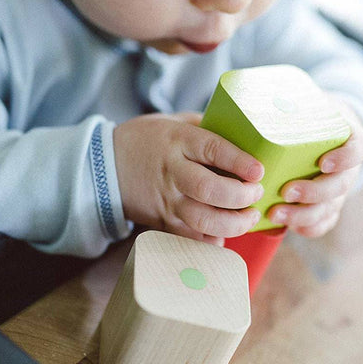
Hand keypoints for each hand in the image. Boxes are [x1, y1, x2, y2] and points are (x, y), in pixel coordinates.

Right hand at [113, 112, 264, 245]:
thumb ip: (205, 128)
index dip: (239, 162)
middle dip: (240, 196)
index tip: (258, 170)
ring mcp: (167, 200)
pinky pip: (190, 237)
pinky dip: (211, 240)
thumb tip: (244, 135)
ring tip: (249, 217)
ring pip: (201, 219)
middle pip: (209, 189)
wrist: (103, 167)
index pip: (212, 150)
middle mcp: (172, 172)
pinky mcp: (162, 221)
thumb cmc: (146, 140)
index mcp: (177, 141)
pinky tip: (225, 235)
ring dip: (232, 224)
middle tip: (256, 194)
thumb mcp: (173, 122)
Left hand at [267, 98, 362, 236]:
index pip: (358, 149)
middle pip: (341, 186)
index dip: (345, 158)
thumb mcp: (307, 101)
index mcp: (348, 138)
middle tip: (287, 191)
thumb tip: (247, 88)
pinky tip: (287, 228)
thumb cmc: (308, 115)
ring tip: (275, 213)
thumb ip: (287, 97)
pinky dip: (308, 228)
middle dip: (314, 192)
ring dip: (304, 215)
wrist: (322, 129)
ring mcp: (338, 189)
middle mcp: (347, 167)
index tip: (323, 162)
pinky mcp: (328, 205)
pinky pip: (324, 223)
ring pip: (330, 208)